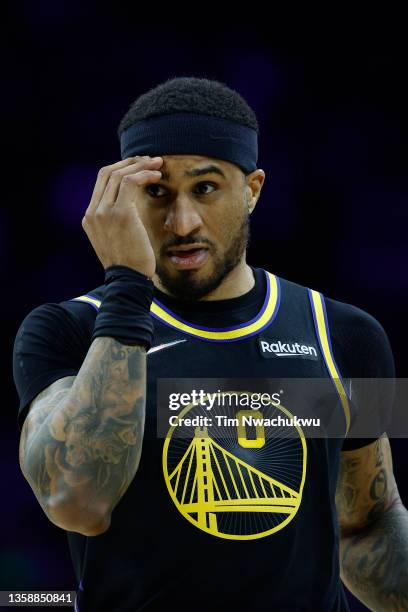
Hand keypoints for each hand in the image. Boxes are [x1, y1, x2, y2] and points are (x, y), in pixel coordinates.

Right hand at [82, 156, 162, 277]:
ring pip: (119, 174)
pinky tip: (157, 175)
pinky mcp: (120, 214)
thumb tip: (133, 205)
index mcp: (90, 217)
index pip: (101, 182)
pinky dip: (145, 174)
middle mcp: (93, 212)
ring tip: (157, 163)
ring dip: (140, 165)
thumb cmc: (129, 263)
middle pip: (107, 173)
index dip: (120, 168)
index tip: (138, 167)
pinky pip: (131, 182)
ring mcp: (104, 212)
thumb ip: (117, 221)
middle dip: (130, 162)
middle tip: (149, 160)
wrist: (128, 280)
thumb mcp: (116, 240)